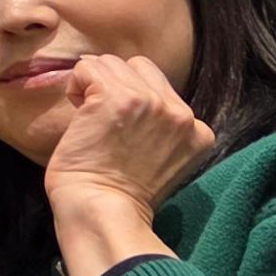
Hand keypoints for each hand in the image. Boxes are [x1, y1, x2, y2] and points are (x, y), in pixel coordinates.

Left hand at [42, 51, 215, 220]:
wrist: (103, 212)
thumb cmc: (120, 195)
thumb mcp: (162, 158)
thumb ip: (161, 127)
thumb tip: (131, 91)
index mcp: (197, 131)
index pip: (160, 88)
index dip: (133, 103)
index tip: (121, 132)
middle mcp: (181, 113)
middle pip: (139, 67)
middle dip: (115, 85)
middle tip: (101, 119)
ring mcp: (151, 103)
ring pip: (112, 63)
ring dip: (94, 85)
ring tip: (90, 119)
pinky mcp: (118, 98)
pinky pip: (88, 68)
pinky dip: (77, 86)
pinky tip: (78, 115)